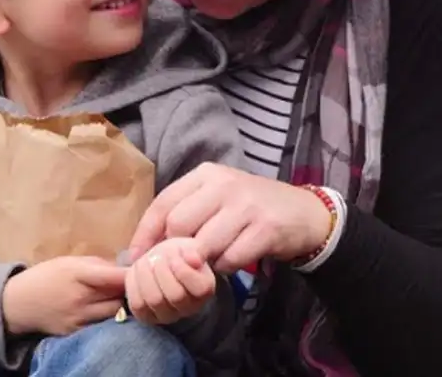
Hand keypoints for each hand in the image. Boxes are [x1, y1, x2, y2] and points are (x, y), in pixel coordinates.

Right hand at [2, 256, 125, 335]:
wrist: (18, 303)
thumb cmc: (46, 276)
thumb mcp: (69, 261)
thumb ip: (97, 264)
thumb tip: (124, 268)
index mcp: (78, 274)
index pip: (115, 277)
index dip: (133, 274)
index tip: (143, 271)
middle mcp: (80, 298)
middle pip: (119, 296)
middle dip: (127, 289)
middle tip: (131, 284)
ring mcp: (78, 318)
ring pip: (115, 312)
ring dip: (119, 304)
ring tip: (118, 297)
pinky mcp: (76, 333)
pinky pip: (102, 325)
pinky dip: (107, 318)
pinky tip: (104, 311)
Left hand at [126, 237, 214, 324]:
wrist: (160, 262)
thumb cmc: (177, 254)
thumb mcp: (187, 246)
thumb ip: (194, 251)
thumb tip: (194, 260)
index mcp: (205, 288)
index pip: (201, 289)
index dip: (184, 271)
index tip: (174, 257)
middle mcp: (189, 308)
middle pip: (176, 295)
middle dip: (162, 270)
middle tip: (157, 256)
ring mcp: (168, 315)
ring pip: (155, 300)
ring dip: (145, 275)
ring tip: (147, 261)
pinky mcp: (147, 316)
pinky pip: (137, 305)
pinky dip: (134, 284)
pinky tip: (136, 271)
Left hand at [129, 163, 331, 272]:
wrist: (303, 213)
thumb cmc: (249, 207)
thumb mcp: (216, 197)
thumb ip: (185, 212)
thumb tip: (146, 244)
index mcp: (206, 175)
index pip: (163, 203)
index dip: (146, 234)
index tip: (137, 257)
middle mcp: (224, 185)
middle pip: (179, 225)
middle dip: (176, 250)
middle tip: (184, 260)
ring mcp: (246, 206)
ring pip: (203, 245)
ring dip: (203, 261)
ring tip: (213, 258)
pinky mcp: (266, 229)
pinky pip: (230, 259)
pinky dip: (227, 267)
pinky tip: (235, 259)